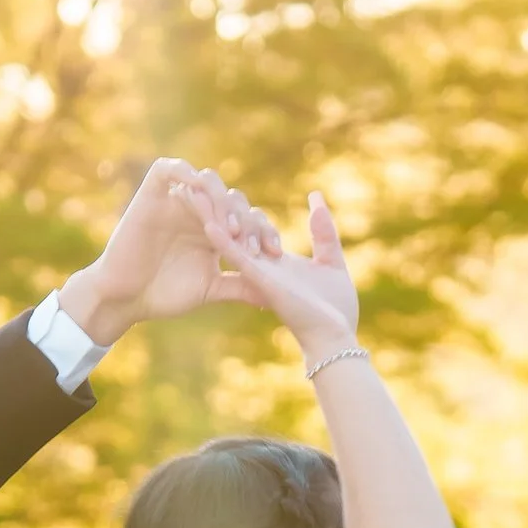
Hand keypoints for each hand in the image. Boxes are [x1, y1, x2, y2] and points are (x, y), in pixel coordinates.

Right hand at [60, 161, 271, 344]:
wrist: (127, 299)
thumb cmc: (165, 295)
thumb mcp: (211, 289)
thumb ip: (241, 285)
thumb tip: (276, 296)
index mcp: (216, 229)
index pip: (249, 217)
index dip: (265, 230)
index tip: (273, 253)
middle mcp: (199, 211)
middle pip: (233, 197)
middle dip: (248, 221)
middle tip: (249, 246)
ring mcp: (176, 200)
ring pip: (208, 180)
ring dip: (222, 202)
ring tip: (228, 230)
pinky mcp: (151, 194)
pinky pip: (169, 168)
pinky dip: (184, 172)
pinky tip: (196, 190)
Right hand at [199, 186, 359, 367]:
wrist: (335, 341)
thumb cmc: (334, 310)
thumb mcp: (330, 262)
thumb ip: (323, 233)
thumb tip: (317, 200)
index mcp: (274, 262)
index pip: (251, 229)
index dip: (236, 210)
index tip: (222, 191)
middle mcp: (261, 266)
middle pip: (233, 231)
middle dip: (216, 209)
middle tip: (195, 186)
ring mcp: (259, 274)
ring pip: (229, 241)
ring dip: (212, 217)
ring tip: (192, 193)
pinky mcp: (262, 281)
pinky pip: (237, 257)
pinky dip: (223, 239)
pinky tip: (208, 221)